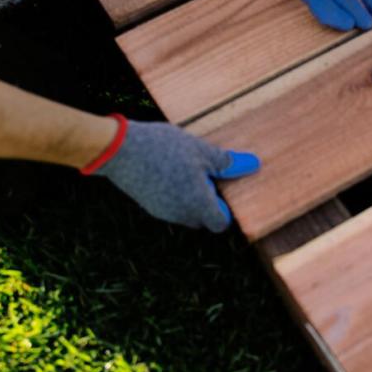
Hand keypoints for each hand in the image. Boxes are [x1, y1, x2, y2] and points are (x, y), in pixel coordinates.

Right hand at [85, 116, 259, 231]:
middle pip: (204, 218)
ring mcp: (162, 211)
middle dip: (209, 200)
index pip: (221, 223)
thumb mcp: (201, 150)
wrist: (118, 150)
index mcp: (198, 205)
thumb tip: (253, 165)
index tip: (222, 184)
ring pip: (185, 210)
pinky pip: (169, 204)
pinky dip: (174, 192)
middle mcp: (181, 214)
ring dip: (190, 195)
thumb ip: (227, 162)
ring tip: (186, 166)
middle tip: (206, 172)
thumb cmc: (164, 148)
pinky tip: (168, 167)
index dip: (226, 207)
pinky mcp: (148, 204)